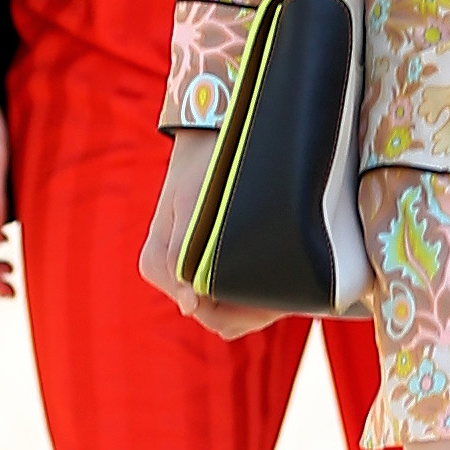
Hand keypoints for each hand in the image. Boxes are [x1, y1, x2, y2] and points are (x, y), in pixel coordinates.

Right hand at [138, 126, 286, 334]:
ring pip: (226, 306)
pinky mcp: (203, 258)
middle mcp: (170, 272)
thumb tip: (189, 306)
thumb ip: (180, 257)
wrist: (209, 133)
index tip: (275, 299)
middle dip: (253, 309)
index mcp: (158, 265)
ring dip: (256, 300)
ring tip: (289, 281)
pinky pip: (230, 289)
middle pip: (218, 315)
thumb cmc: (202, 167)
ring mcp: (187, 267)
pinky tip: (276, 273)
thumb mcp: (191, 206)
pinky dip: (253, 287)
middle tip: (291, 291)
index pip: (205, 314)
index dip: (241, 313)